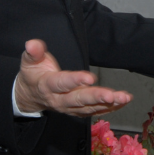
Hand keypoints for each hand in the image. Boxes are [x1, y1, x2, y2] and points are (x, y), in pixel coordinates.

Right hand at [14, 39, 131, 116]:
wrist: (30, 96)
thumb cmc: (34, 74)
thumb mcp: (29, 61)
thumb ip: (33, 52)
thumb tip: (32, 43)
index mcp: (47, 86)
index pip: (61, 83)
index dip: (75, 80)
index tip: (90, 77)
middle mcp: (59, 100)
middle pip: (78, 100)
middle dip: (96, 97)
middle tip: (111, 95)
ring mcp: (70, 108)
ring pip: (90, 107)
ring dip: (108, 104)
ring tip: (124, 97)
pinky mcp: (78, 111)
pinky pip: (95, 111)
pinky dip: (110, 108)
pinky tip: (123, 101)